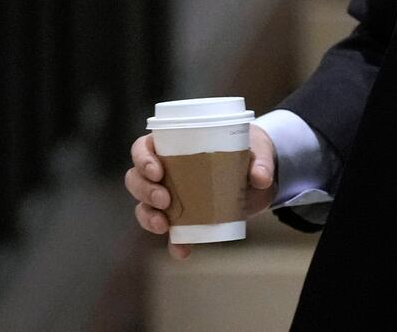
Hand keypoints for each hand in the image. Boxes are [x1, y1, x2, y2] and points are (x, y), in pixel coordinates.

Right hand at [125, 124, 277, 259]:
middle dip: (144, 191)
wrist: (259, 176)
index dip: (142, 159)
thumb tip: (260, 178)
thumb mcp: (258, 149)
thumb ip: (260, 160)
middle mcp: (165, 171)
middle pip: (136, 179)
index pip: (142, 148)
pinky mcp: (184, 219)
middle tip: (165, 199)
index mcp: (174, 145)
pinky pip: (171, 234)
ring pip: (144, 206)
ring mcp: (171, 197)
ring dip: (148, 217)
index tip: (157, 171)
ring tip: (164, 226)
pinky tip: (182, 250)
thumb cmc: (249, 151)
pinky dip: (174, 243)